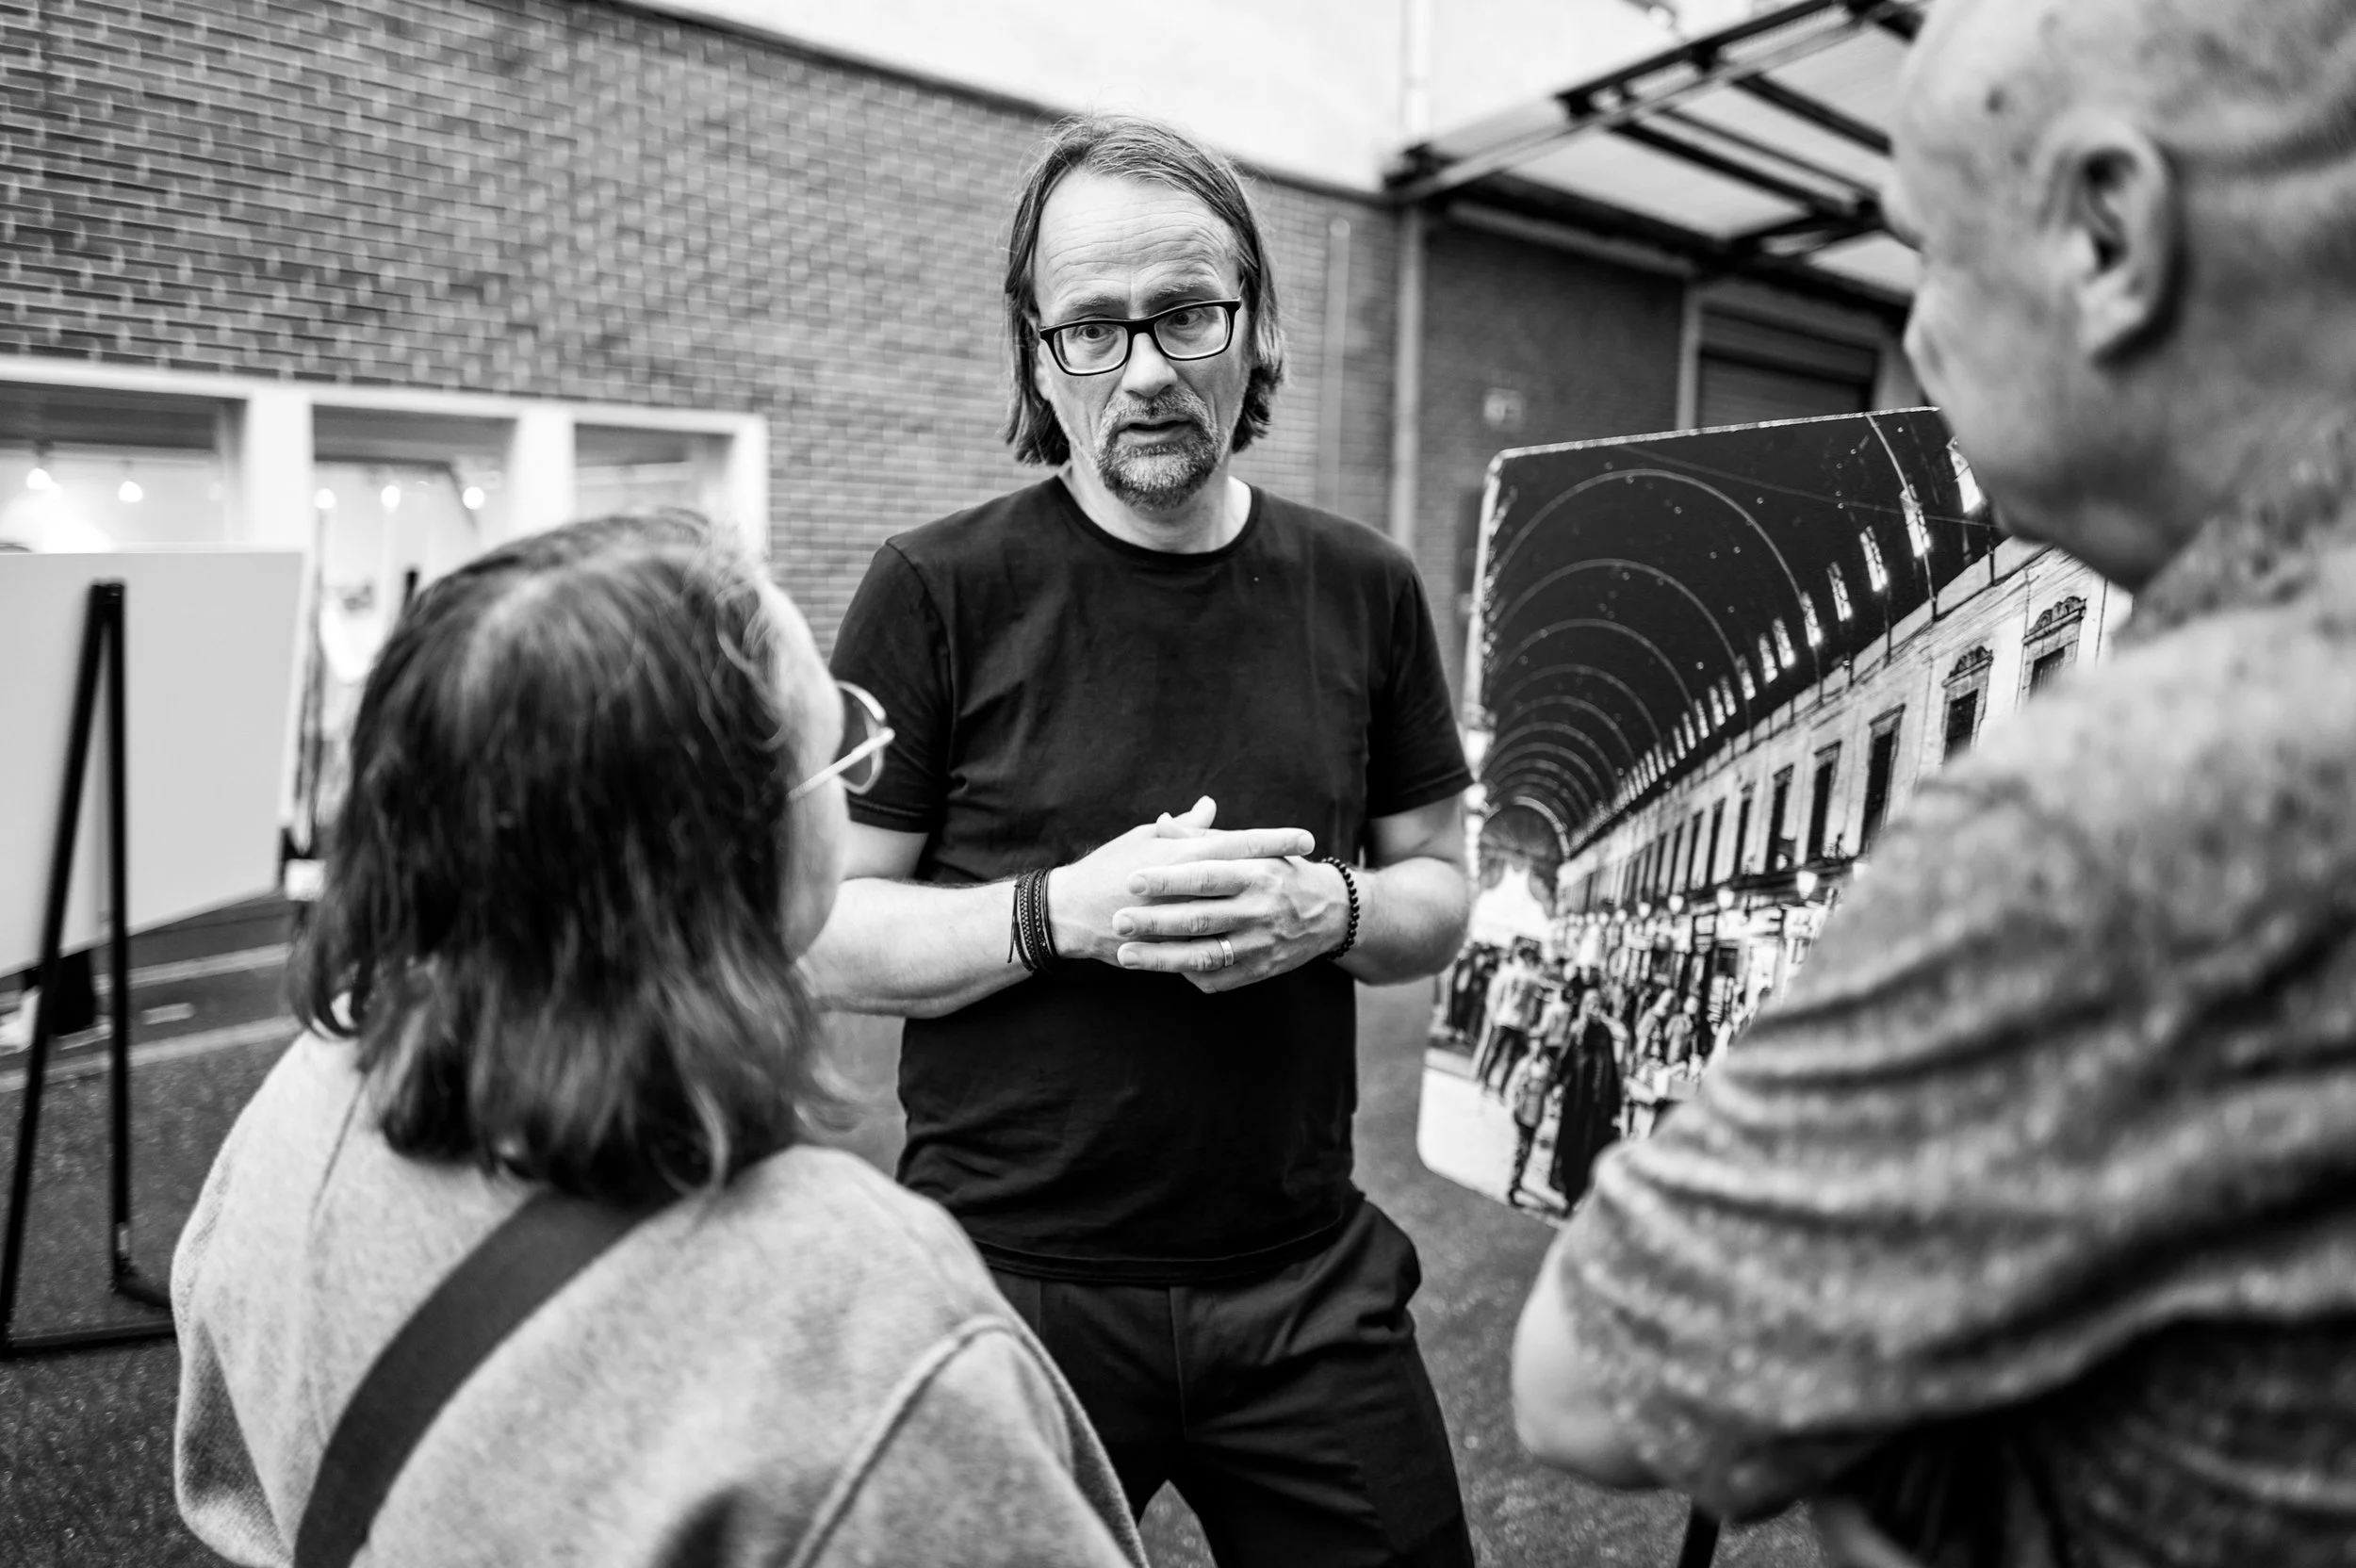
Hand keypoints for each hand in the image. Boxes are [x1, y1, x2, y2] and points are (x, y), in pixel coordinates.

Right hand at [1048, 797, 1314, 965]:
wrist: (1070, 912)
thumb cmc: (1107, 868)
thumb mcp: (1144, 840)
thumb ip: (1183, 828)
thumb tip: (1209, 807)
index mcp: (1181, 854)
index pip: (1238, 844)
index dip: (1273, 841)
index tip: (1305, 840)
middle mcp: (1187, 886)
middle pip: (1245, 878)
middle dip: (1281, 873)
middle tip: (1314, 870)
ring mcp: (1182, 920)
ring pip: (1234, 916)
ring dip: (1265, 911)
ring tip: (1294, 908)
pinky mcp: (1173, 947)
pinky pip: (1210, 949)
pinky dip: (1235, 944)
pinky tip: (1260, 942)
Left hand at [1112, 842, 1350, 994]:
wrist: (1330, 913)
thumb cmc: (1280, 872)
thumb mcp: (1252, 848)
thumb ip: (1205, 838)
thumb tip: (1163, 822)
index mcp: (1255, 873)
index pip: (1205, 876)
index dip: (1168, 880)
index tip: (1133, 880)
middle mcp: (1259, 910)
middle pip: (1199, 918)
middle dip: (1154, 921)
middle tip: (1118, 920)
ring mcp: (1260, 945)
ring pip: (1204, 956)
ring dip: (1161, 958)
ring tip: (1124, 954)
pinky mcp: (1260, 971)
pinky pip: (1218, 978)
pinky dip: (1187, 974)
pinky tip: (1161, 968)